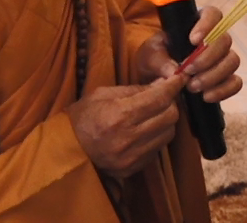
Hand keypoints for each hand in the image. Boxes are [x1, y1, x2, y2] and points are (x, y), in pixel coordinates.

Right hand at [65, 76, 184, 179]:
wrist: (67, 150)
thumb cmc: (83, 116)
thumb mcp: (104, 94)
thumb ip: (135, 90)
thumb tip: (162, 84)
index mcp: (119, 115)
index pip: (160, 98)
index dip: (174, 86)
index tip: (180, 77)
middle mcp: (129, 138)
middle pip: (170, 116)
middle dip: (171, 103)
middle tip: (164, 96)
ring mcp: (132, 157)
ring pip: (168, 134)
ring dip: (166, 121)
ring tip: (155, 114)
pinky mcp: (133, 169)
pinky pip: (157, 149)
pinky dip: (156, 137)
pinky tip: (146, 130)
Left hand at [133, 7, 243, 103]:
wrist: (156, 82)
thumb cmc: (154, 60)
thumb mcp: (149, 55)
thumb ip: (159, 60)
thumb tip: (175, 71)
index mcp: (196, 25)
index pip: (212, 14)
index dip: (207, 25)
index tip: (193, 40)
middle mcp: (214, 39)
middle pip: (225, 40)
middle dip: (207, 58)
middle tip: (188, 71)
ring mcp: (222, 59)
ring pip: (232, 61)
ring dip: (214, 75)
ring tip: (192, 87)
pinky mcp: (225, 79)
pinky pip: (235, 82)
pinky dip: (223, 90)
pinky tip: (206, 97)